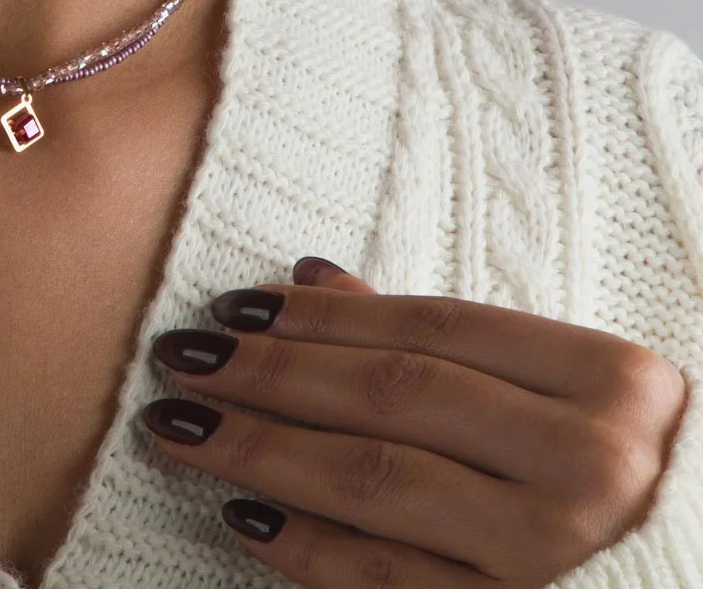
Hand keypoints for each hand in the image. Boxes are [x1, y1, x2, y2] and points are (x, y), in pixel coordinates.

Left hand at [144, 257, 687, 587]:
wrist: (688, 578)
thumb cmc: (610, 468)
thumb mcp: (554, 387)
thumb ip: (433, 335)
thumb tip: (306, 273)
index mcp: (606, 380)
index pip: (428, 326)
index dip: (318, 314)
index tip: (232, 304)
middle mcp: (590, 465)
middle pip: (390, 395)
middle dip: (269, 372)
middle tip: (181, 356)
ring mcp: (554, 557)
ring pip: (376, 481)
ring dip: (262, 448)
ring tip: (179, 425)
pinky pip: (390, 583)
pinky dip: (307, 547)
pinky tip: (240, 515)